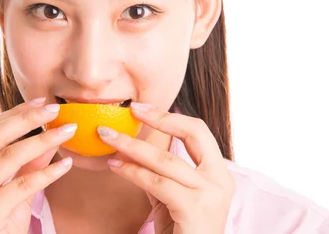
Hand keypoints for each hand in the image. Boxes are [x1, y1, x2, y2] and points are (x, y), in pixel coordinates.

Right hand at [0, 98, 76, 233]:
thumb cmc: (0, 226)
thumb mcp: (14, 190)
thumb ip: (28, 164)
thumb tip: (50, 137)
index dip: (15, 114)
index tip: (40, 101)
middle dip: (28, 119)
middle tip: (55, 109)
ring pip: (9, 157)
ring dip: (43, 141)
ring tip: (67, 131)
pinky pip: (23, 185)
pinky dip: (48, 172)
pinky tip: (66, 165)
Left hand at [97, 103, 234, 233]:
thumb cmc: (182, 231)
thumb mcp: (171, 196)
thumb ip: (158, 172)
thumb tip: (131, 148)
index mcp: (218, 173)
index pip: (198, 132)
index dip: (169, 116)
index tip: (142, 108)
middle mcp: (219, 180)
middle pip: (193, 133)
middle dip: (159, 118)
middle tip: (130, 109)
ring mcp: (209, 194)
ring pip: (166, 160)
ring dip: (132, 146)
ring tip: (108, 137)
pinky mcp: (193, 209)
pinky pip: (157, 183)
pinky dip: (132, 171)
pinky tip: (116, 166)